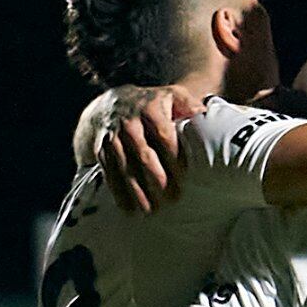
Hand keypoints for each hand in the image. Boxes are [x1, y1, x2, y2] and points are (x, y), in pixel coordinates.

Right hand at [104, 86, 210, 211]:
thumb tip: (205, 113)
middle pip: (144, 154)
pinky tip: (129, 209)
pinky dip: (118, 192)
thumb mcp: (171, 96)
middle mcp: (129, 123)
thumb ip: (188, 103)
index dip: (174, 157)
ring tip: (151, 210)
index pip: (164, 135)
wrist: (110, 104)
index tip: (186, 176)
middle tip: (172, 199)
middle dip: (157, 178)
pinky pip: (109, 173)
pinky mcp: (102, 151)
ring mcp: (114, 138)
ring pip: (125, 167)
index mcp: (150, 109)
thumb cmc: (151, 104)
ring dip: (137, 190)